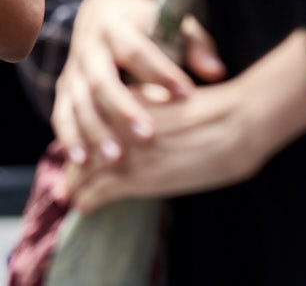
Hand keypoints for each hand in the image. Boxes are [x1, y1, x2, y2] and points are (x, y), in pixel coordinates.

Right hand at [50, 0, 223, 168]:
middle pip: (102, 80)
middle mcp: (89, 48)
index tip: (186, 94)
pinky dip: (70, 137)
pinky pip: (63, 114)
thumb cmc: (150, 26)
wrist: (103, 15)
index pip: (136, 49)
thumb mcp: (174, 26)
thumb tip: (215, 72)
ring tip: (116, 160)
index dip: (159, 71)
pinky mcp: (66, 89)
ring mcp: (74, 70)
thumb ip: (196, 47)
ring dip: (95, 131)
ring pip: (79, 102)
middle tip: (147, 138)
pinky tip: (82, 162)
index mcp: (116, 27)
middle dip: (123, 110)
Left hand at [64, 76, 261, 211]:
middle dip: (76, 166)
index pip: (90, 122)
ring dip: (77, 185)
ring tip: (73, 196)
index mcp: (126, 101)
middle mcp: (118, 123)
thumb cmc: (216, 110)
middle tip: (69, 181)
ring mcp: (126, 150)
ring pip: (87, 171)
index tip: (80, 152)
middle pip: (84, 147)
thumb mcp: (170, 98)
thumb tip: (139, 116)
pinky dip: (87, 200)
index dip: (83, 140)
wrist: (236, 123)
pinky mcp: (137, 177)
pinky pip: (101, 191)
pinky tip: (83, 207)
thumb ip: (147, 106)